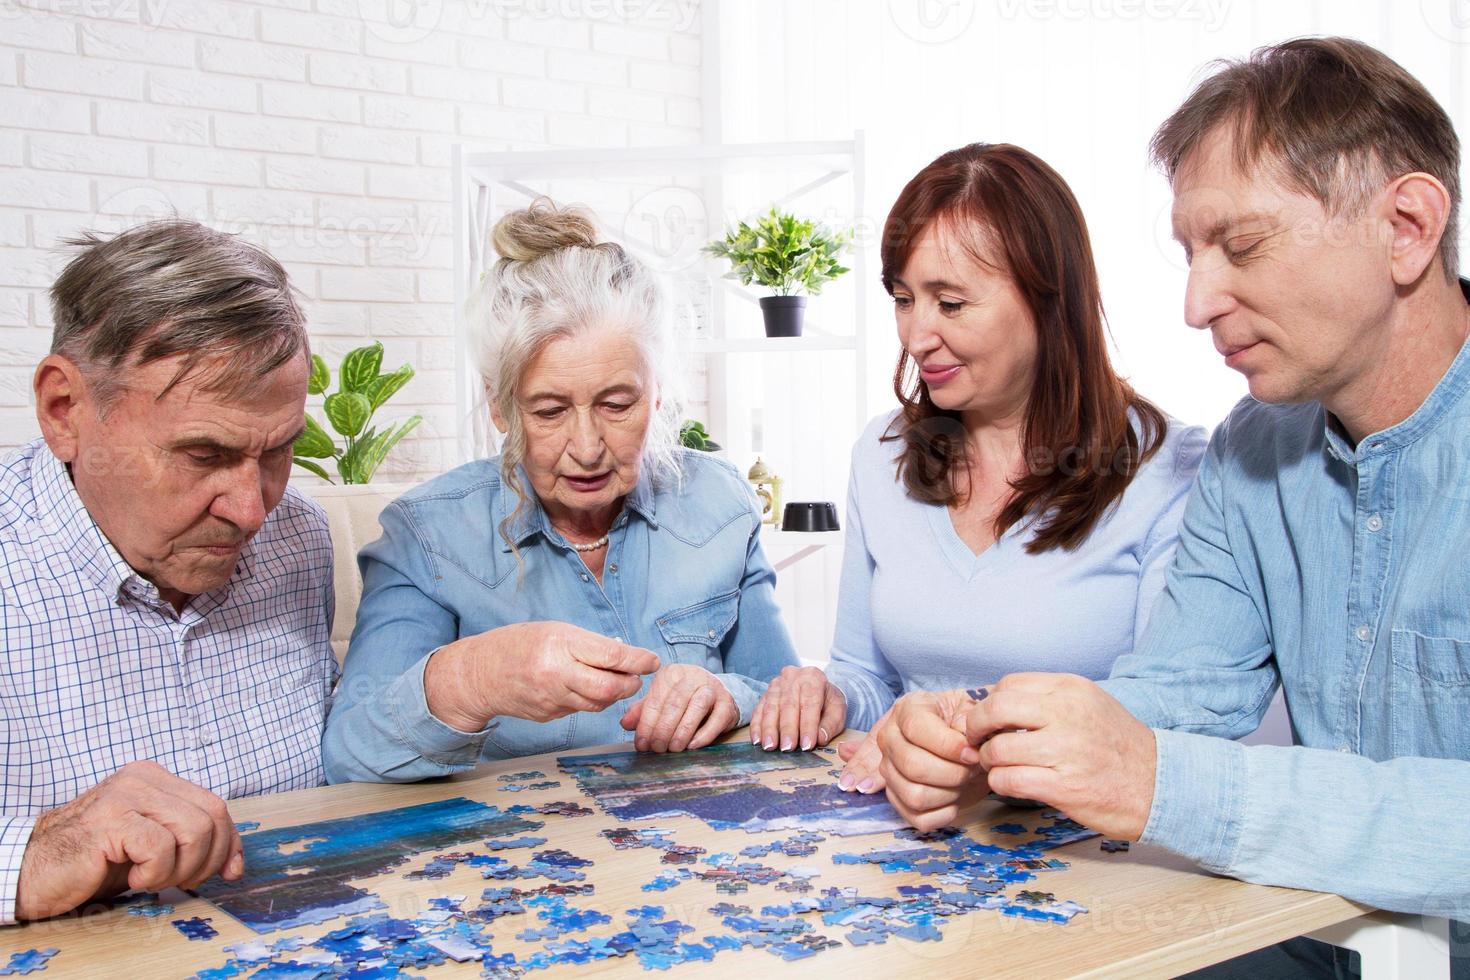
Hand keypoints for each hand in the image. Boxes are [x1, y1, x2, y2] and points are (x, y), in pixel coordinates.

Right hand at [15, 761, 242, 920]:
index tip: (229, 871)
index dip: (230, 843)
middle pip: (213, 816)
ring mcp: (126, 795)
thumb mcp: (151, 847)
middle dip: (208, 859)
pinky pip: (161, 848)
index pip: (216, 806)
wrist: (32, 871)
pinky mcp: (111, 819)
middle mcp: (143, 778)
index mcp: (156, 779)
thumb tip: (234, 864)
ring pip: (194, 831)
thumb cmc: (93, 862)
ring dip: (180, 869)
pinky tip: (131, 877)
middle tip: (181, 881)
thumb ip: (189, 842)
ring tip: (150, 878)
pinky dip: (154, 873)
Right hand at [426, 621, 659, 729]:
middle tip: (637, 678)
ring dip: (613, 694)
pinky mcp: (548, 715)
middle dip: (631, 684)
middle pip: (610, 687)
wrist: (480, 674)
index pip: (611, 655)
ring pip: (598, 703)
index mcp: (559, 644)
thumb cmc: (519, 644)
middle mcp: (556, 673)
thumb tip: (626, 656)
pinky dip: (589, 700)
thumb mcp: (555, 631)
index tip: (652, 660)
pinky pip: (580, 710)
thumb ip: (588, 644)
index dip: (637, 660)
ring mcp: (551, 698)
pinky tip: (582, 689)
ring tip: (614, 681)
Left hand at [619, 663, 737, 752]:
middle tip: (657, 749)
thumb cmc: (684, 701)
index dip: (646, 723)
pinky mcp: (728, 703)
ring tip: (673, 748)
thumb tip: (625, 723)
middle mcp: (693, 676)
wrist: (717, 695)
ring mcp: (712, 688)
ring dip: (682, 732)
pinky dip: (703, 735)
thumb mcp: (661, 702)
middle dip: (662, 730)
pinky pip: (716, 719)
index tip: (641, 744)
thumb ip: (643, 711)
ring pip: (696, 708)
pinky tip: (692, 746)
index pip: (656, 698)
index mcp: (672, 673)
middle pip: (675, 703)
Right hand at [748, 665, 845, 751]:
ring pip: (771, 707)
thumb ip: (831, 724)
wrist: (815, 688)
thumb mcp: (838, 709)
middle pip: (788, 704)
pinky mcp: (765, 694)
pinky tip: (757, 740)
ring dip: (769, 729)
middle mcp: (793, 677)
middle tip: (787, 748)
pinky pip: (759, 710)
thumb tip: (820, 738)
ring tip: (770, 746)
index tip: (807, 745)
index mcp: (813, 677)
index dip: (808, 725)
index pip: (810, 702)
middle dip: (787, 729)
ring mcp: (776, 684)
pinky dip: (757, 726)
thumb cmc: (827, 701)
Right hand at [876, 689, 986, 830]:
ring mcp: (889, 772)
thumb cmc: (965, 725)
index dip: (948, 745)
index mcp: (905, 711)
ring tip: (963, 782)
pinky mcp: (897, 800)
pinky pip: (918, 819)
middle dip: (952, 773)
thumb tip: (963, 735)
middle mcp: (889, 739)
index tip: (972, 753)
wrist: (965, 747)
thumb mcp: (970, 709)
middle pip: (912, 765)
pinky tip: (955, 800)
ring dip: (949, 794)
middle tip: (971, 768)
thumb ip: (968, 716)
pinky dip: (944, 814)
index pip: (915, 728)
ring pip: (914, 796)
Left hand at [965, 673, 1156, 839]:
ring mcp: (1066, 751)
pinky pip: (1009, 780)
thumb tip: (998, 702)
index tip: (987, 721)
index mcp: (1071, 689)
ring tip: (998, 766)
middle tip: (977, 741)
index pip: (1008, 685)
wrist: (1161, 785)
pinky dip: (1000, 783)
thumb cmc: (1119, 746)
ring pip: (998, 748)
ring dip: (988, 761)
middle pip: (995, 709)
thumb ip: (1048, 700)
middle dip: (976, 727)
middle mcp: (1067, 714)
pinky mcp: (1065, 787)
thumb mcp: (1089, 705)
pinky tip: (1010, 784)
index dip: (988, 704)